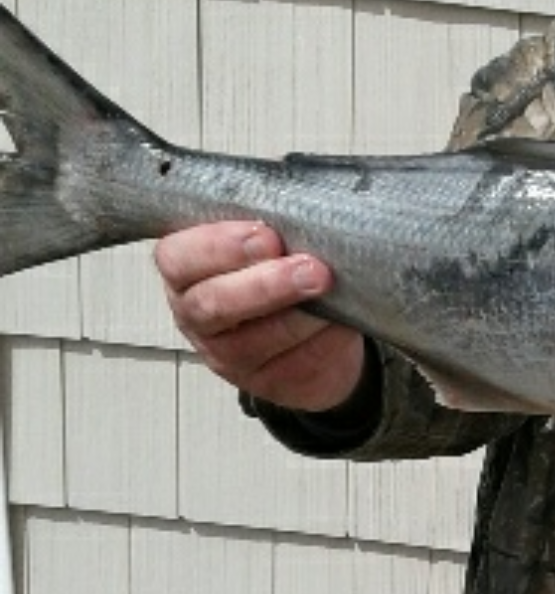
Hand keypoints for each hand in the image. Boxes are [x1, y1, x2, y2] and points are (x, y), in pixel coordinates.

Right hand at [154, 222, 367, 411]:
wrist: (314, 330)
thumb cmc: (281, 270)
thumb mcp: (267, 241)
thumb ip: (269, 226)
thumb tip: (302, 211)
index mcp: (186, 270)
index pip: (178, 257)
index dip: (220, 247)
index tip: (267, 236)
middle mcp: (197, 315)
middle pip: (213, 304)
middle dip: (265, 284)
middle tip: (310, 268)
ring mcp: (226, 355)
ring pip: (252, 341)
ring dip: (298, 316)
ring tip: (330, 291)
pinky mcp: (264, 382)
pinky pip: (290, 365)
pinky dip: (319, 340)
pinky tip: (338, 321)